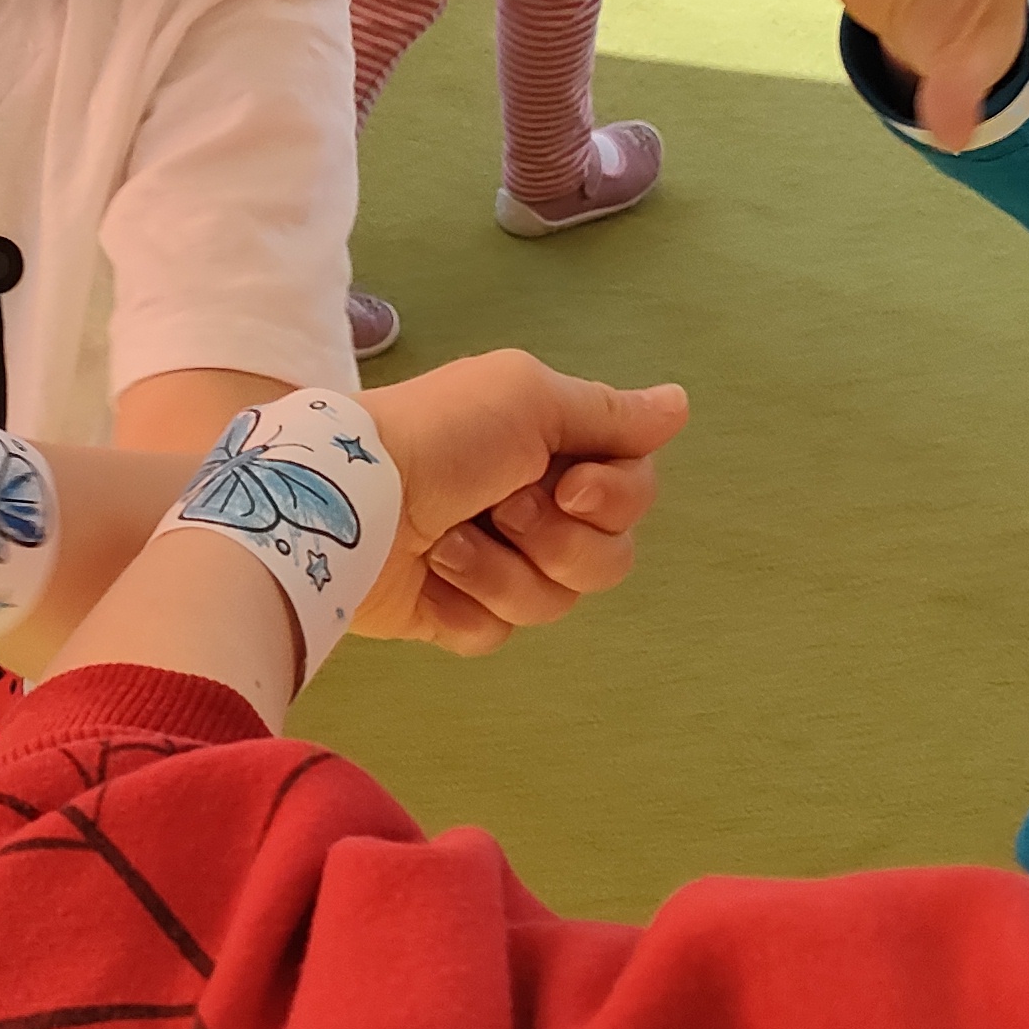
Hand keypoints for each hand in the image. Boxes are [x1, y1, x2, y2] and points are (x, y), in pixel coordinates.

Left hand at [357, 352, 690, 656]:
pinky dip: (464, 604)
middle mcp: (532, 505)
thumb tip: (679, 406)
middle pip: (608, 559)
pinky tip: (428, 574)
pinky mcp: (453, 612)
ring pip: (556, 600)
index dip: (616, 499)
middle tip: (502, 508)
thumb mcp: (528, 397)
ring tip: (449, 541)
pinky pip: (498, 632)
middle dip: (559, 539)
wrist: (348, 500)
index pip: (634, 494)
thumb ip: (608, 412)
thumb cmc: (439, 434)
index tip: (568, 484)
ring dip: (502, 569)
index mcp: (552, 451)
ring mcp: (493, 562)